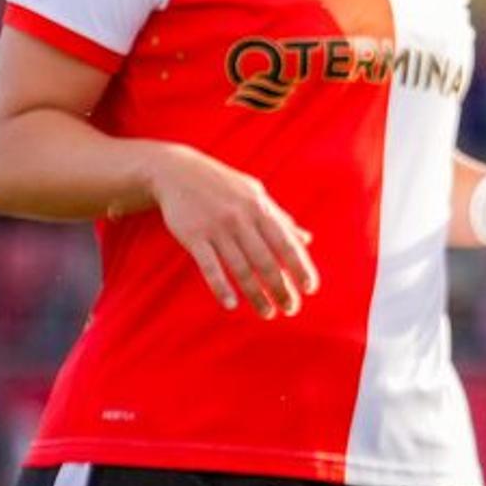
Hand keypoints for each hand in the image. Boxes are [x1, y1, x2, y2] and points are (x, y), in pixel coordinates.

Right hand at [146, 145, 315, 316]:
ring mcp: (217, 228)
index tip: (309, 289)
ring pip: (240, 268)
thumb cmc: (223, 186)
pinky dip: (221, 286)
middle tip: (291, 309)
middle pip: (266, 261)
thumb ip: (280, 219)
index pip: (286, 244)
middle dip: (280, 288)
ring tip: (267, 313)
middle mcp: (242, 219)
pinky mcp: (193, 236)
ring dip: (256, 294)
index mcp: (261, 209)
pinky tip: (231, 304)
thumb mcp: (255, 195)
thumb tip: (307, 239)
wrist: (176, 171)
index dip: (300, 267)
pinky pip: (209, 266)